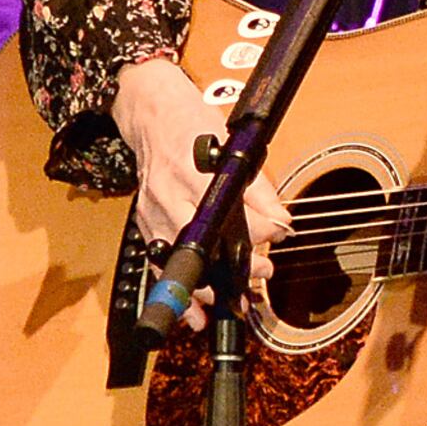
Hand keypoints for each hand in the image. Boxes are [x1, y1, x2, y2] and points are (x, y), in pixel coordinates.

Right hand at [112, 56, 288, 331]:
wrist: (151, 114)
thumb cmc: (192, 125)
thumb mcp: (232, 145)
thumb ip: (258, 188)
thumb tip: (282, 222)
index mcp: (192, 171)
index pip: (226, 211)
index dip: (254, 230)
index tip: (274, 238)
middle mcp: (168, 194)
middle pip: (199, 244)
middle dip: (230, 269)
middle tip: (260, 277)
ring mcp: (152, 211)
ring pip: (177, 260)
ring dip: (202, 289)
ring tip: (227, 306)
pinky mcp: (144, 223)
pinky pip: (160, 261)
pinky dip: (177, 288)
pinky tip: (193, 311)